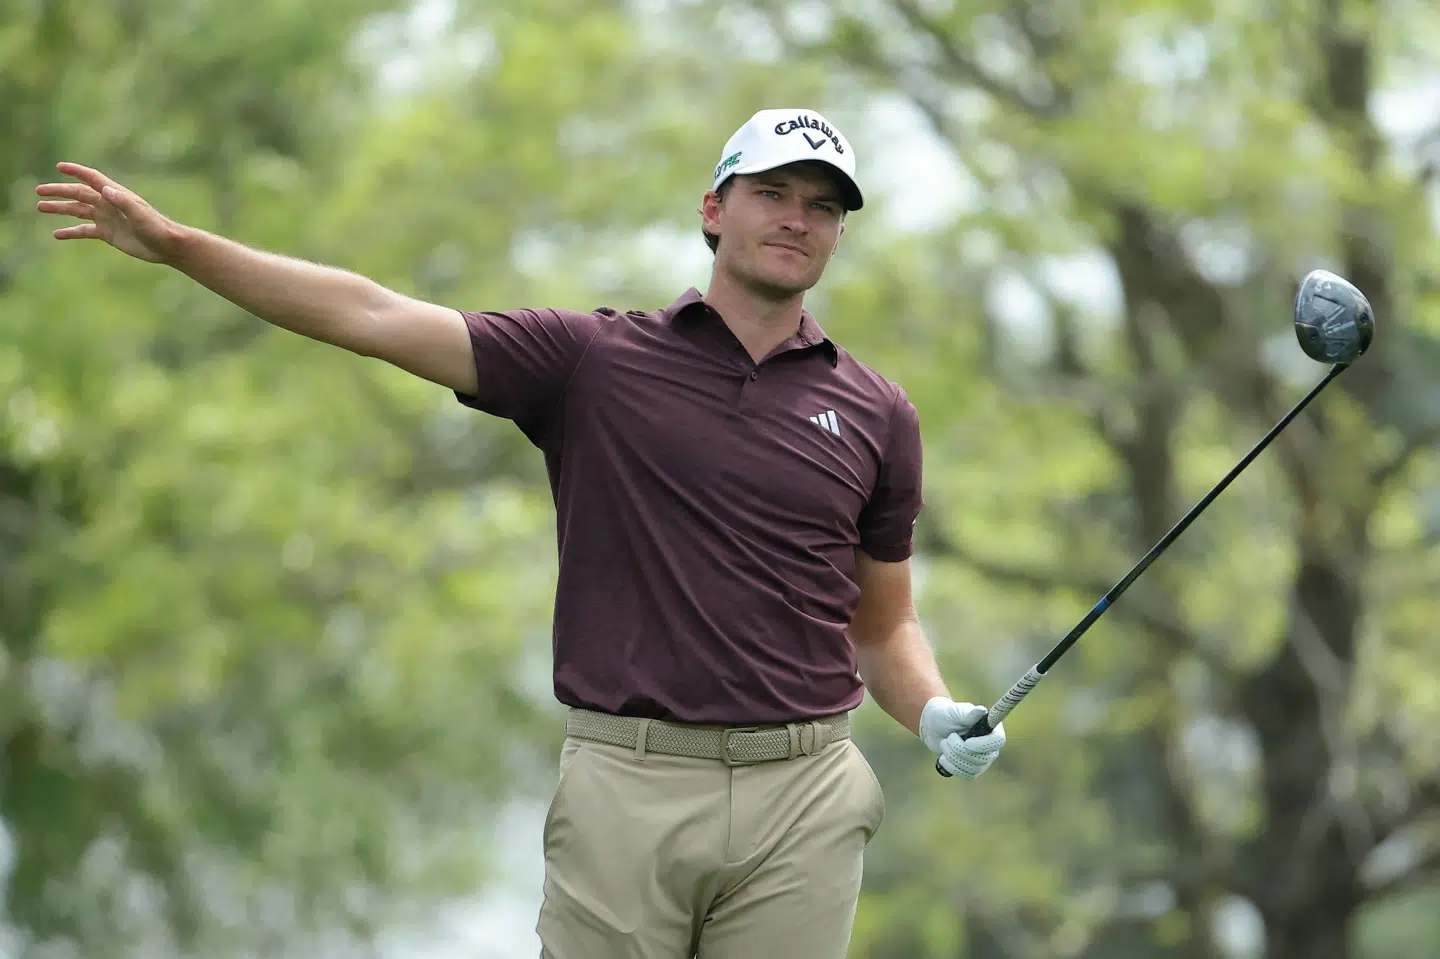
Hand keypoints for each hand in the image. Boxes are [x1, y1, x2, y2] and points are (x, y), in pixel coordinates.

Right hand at [35, 163, 181, 263]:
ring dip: (60, 209)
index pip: (92, 179)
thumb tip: (105, 190)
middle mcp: (108, 204)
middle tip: (38, 191)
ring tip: (41, 207)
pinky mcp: (108, 234)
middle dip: (59, 192)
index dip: (76, 172)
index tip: (60, 166)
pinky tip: (57, 234)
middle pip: (78, 194)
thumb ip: (123, 201)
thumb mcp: (140, 214)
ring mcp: (107, 218)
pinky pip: (85, 231)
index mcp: (116, 195)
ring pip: (77, 211)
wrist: (167, 246)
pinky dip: (71, 232)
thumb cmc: (157, 227)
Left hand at [919, 696, 1005, 779]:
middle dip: (960, 750)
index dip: (983, 745)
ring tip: (944, 743)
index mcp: (991, 728)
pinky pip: (966, 775)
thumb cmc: (946, 715)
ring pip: (973, 768)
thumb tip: (982, 710)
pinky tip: (943, 757)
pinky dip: (951, 767)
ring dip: (953, 757)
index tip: (966, 742)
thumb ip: (968, 713)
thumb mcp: (954, 712)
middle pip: (984, 758)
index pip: (998, 740)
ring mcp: (983, 759)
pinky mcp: (973, 769)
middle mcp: (991, 745)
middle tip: (949, 737)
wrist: (933, 726)